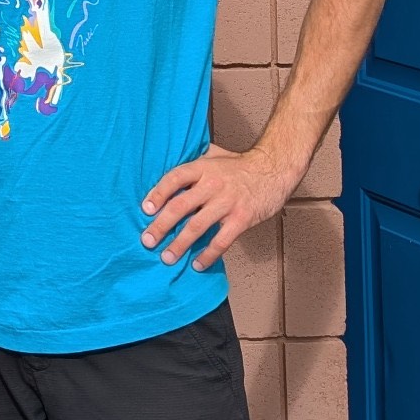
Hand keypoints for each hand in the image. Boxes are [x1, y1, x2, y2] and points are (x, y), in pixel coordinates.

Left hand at [140, 144, 298, 270]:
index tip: (145, 210)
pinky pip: (221, 240)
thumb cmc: (240, 165)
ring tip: (167, 257)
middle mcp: (212, 185)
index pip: (174, 179)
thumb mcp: (214, 155)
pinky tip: (197, 264)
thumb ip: (193, 160)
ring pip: (197, 226)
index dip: (157, 194)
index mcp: (202, 167)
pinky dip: (208, 254)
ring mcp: (227, 203)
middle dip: (161, 225)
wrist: (273, 170)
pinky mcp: (241, 219)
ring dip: (180, 244)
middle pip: (180, 206)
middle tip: (147, 240)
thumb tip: (169, 161)